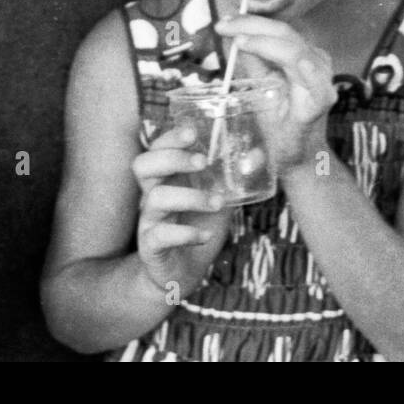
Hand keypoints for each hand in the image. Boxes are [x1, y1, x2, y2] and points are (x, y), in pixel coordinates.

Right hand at [132, 127, 231, 297]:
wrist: (183, 272)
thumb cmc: (199, 226)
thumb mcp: (220, 200)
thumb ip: (235, 179)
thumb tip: (259, 155)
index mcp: (167, 179)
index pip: (157, 148)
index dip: (170, 137)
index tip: (193, 131)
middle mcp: (152, 195)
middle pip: (144, 165)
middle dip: (172, 158)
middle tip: (202, 161)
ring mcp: (149, 221)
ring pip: (156, 198)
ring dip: (190, 196)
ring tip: (218, 201)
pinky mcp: (151, 247)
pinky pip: (159, 235)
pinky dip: (185, 233)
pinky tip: (206, 234)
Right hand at [214, 14, 334, 173]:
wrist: (304, 148)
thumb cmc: (284, 139)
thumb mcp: (265, 118)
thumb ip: (257, 83)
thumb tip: (240, 45)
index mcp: (316, 98)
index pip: (301, 66)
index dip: (271, 50)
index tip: (241, 43)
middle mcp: (323, 76)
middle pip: (291, 43)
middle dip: (254, 30)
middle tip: (222, 26)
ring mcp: (320, 62)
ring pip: (288, 34)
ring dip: (255, 26)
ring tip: (226, 23)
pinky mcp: (312, 55)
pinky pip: (286, 37)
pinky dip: (262, 30)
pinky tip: (242, 24)